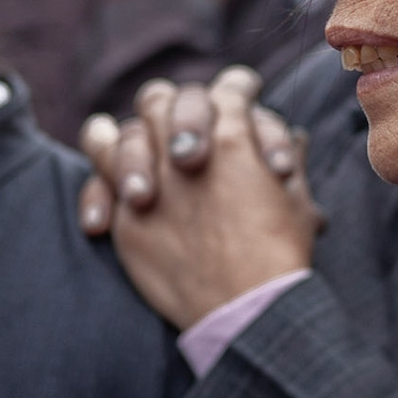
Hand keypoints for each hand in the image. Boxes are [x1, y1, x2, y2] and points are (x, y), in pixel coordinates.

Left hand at [77, 67, 320, 329]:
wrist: (249, 309)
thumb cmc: (282, 253)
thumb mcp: (297, 197)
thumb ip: (284, 159)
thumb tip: (291, 138)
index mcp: (235, 136)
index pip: (228, 88)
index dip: (236, 89)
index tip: (241, 95)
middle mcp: (184, 150)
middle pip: (163, 101)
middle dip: (175, 110)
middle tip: (187, 135)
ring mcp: (151, 182)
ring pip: (121, 133)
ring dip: (129, 138)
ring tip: (133, 147)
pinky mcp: (128, 221)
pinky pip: (99, 185)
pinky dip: (101, 186)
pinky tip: (113, 195)